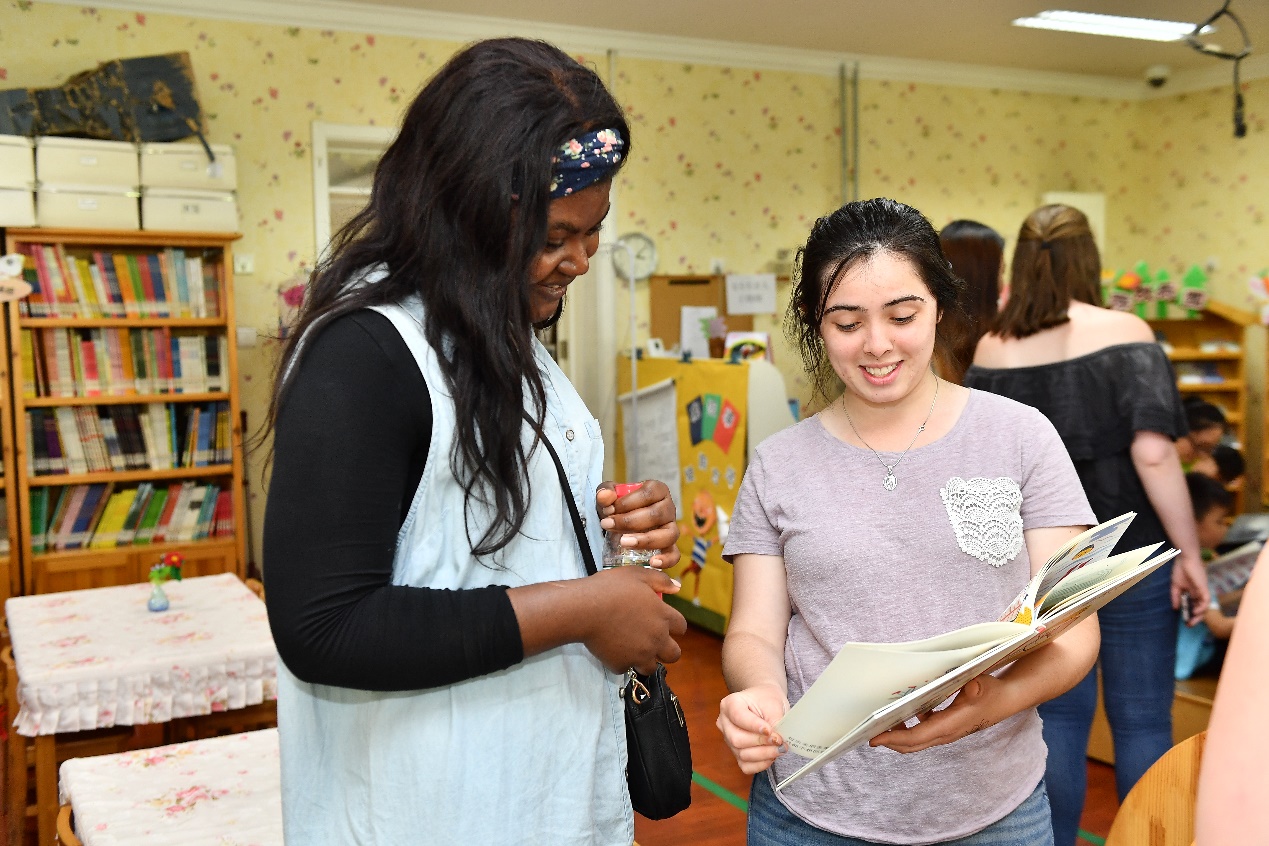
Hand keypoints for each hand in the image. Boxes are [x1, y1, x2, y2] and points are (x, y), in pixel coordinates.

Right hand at [578, 566, 685, 673]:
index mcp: (663, 616)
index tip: (664, 623)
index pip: (681, 627)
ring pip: (651, 667)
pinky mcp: (621, 664)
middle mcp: (656, 639)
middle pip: (674, 654)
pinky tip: (611, 649)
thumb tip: (676, 587)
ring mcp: (640, 654)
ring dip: (645, 659)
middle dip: (666, 650)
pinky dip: (620, 661)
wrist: (585, 609)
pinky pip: (625, 668)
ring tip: (632, 649)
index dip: (674, 625)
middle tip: (652, 642)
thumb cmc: (611, 588)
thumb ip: (660, 580)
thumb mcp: (637, 575)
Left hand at [595, 480, 680, 569]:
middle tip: (607, 525)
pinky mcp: (670, 546)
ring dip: (645, 540)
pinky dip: (666, 560)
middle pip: (656, 514)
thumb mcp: (609, 496)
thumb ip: (604, 493)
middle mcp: (668, 508)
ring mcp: (671, 528)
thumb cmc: (618, 505)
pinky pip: (674, 555)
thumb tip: (605, 496)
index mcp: (658, 490)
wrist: (619, 522)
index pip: (648, 494)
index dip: (627, 502)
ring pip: (668, 534)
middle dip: (629, 521)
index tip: (608, 510)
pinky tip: (651, 563)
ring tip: (623, 542)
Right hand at [717, 684, 789, 773]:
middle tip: (779, 741)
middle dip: (761, 742)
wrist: (766, 704)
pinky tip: (771, 756)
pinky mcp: (736, 753)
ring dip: (764, 754)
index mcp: (730, 704)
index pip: (738, 717)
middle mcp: (725, 723)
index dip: (754, 726)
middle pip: (737, 739)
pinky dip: (761, 764)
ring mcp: (729, 740)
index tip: (770, 730)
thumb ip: (774, 721)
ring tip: (779, 748)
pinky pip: (746, 766)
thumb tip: (778, 740)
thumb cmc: (767, 700)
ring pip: (742, 754)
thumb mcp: (773, 704)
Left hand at [869, 676, 1002, 753]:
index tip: (874, 738)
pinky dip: (908, 727)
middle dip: (889, 740)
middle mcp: (945, 733)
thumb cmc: (991, 691)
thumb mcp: (982, 685)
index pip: (916, 737)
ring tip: (879, 721)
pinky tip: (902, 711)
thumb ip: (975, 687)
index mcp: (950, 726)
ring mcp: (945, 732)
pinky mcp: (946, 727)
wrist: (1005, 699)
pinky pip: (922, 731)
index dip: (894, 739)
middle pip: (911, 744)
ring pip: (916, 740)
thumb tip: (971, 686)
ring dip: (897, 734)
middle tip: (867, 732)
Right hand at [1172, 553, 1209, 625]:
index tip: (1185, 622)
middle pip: (1201, 608)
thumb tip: (1175, 608)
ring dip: (1199, 615)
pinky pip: (1205, 600)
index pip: (1194, 606)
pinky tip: (1195, 611)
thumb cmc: (1180, 570)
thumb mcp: (1175, 586)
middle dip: (1196, 618)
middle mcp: (1199, 593)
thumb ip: (1175, 597)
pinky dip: (1201, 607)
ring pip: (1204, 606)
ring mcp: (1202, 590)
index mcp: (1193, 592)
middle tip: (1189, 625)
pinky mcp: (1203, 587)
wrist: (1184, 559)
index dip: (1191, 615)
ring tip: (1192, 620)